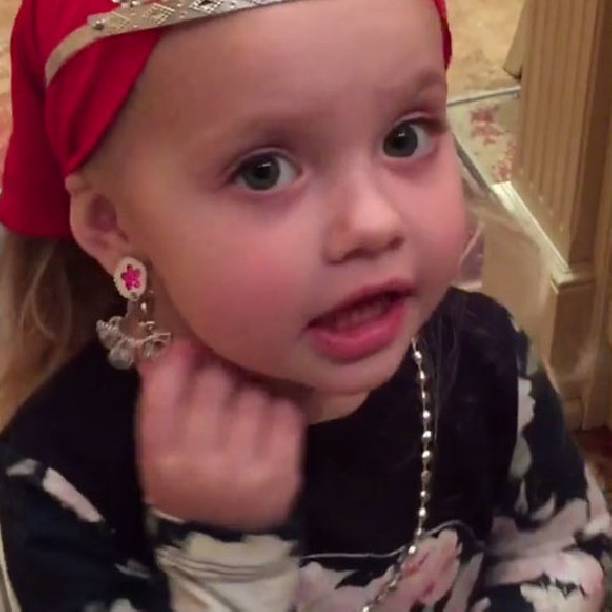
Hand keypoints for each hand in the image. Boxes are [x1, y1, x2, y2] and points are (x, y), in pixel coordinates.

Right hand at [137, 340, 305, 530]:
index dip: (180, 358)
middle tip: (226, 384)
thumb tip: (178, 344)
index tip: (192, 350)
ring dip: (252, 394)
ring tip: (247, 411)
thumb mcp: (159, 451)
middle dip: (221, 376)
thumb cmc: (187, 484)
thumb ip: (162, 401)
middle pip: (215, 381)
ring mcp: (243, 469)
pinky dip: (280, 411)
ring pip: (254, 394)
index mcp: (160, 456)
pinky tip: (269, 425)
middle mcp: (199, 462)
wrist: (224, 541)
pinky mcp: (282, 473)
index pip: (165, 385)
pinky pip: (286, 413)